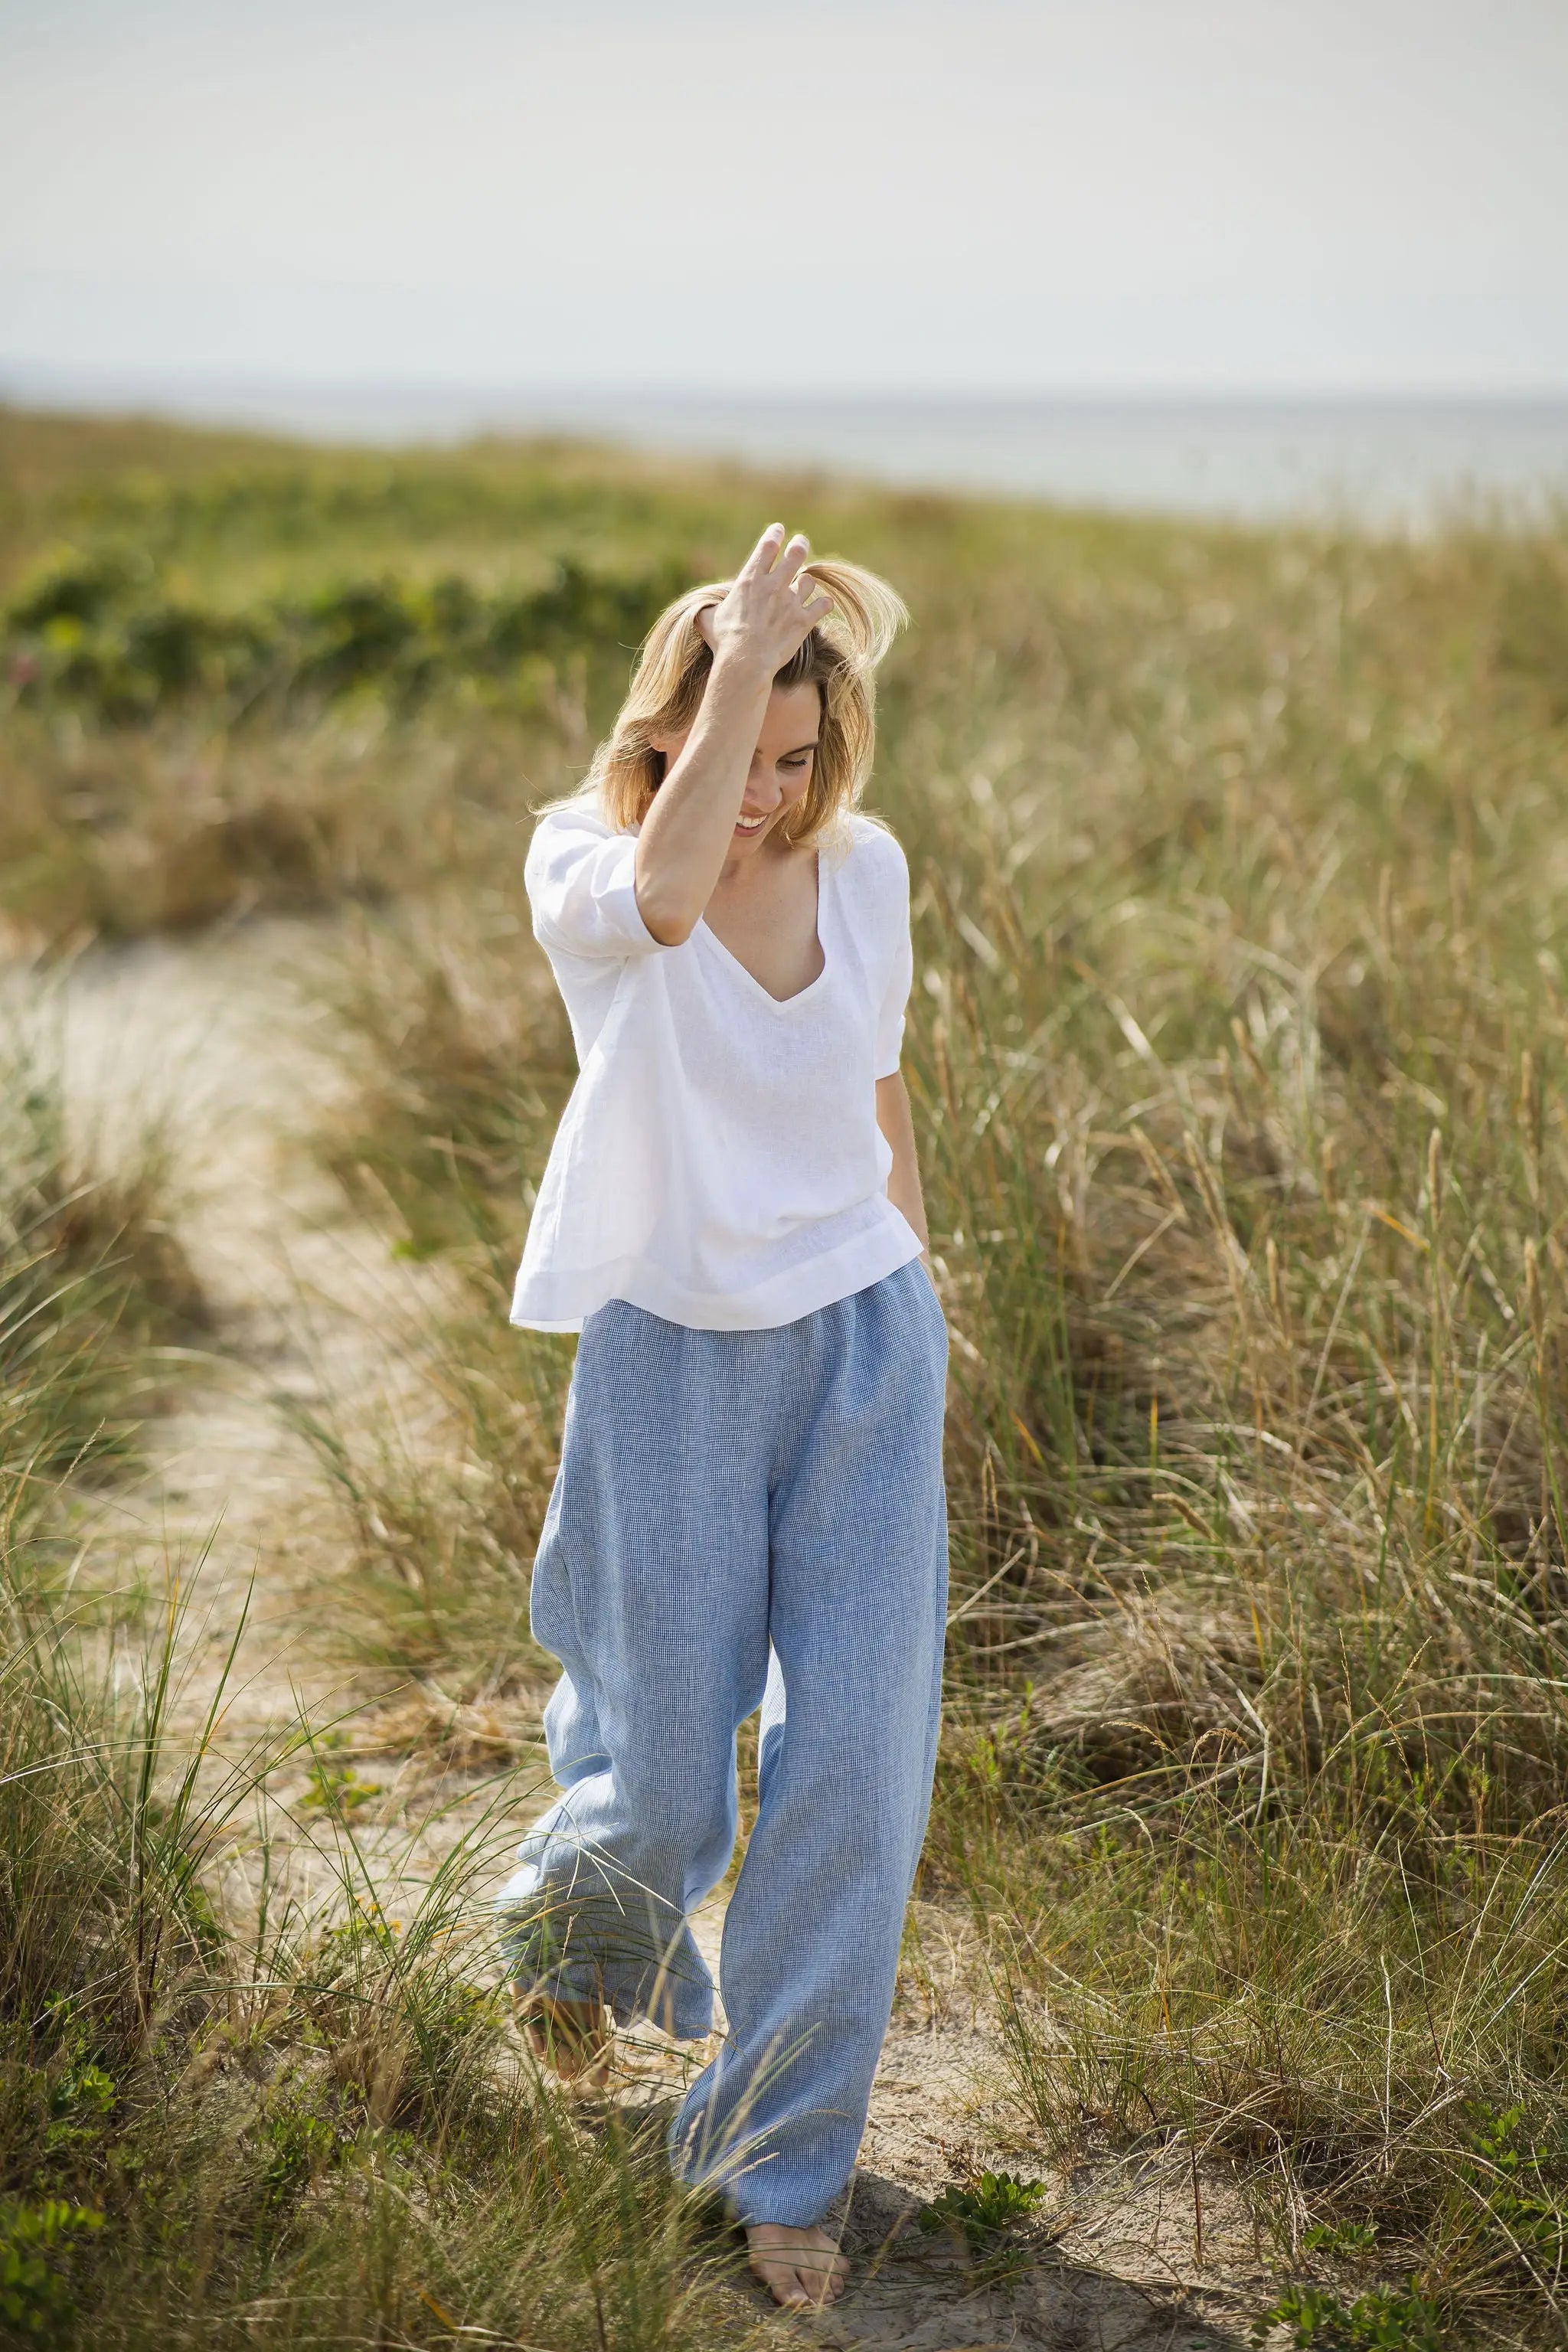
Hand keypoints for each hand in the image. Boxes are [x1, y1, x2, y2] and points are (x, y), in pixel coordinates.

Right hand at [695, 525, 833, 676]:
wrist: (746, 662)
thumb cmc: (725, 641)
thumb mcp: (708, 620)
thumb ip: (708, 610)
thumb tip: (700, 612)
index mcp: (751, 579)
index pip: (768, 545)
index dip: (775, 534)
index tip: (779, 529)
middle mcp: (774, 585)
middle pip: (796, 553)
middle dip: (800, 544)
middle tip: (800, 543)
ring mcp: (791, 602)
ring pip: (808, 581)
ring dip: (805, 583)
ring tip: (802, 586)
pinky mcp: (803, 621)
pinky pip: (822, 606)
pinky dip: (824, 605)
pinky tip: (823, 606)